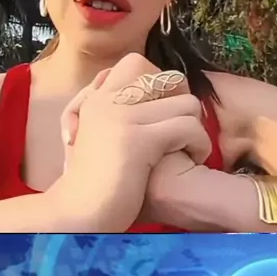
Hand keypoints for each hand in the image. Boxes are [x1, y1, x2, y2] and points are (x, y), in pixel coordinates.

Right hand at [59, 53, 210, 231]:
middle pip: (166, 77)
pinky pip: (188, 127)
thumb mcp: (88, 131)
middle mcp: (109, 99)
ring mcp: (123, 117)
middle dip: (183, 101)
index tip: (161, 111)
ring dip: (196, 127)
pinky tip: (191, 159)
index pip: (135, 63)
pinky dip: (199, 144)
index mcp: (97, 97)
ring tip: (188, 147)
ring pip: (187, 103)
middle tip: (180, 127)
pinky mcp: (139, 139)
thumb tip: (116, 81)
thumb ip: (101, 104)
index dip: (159, 82)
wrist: (77, 212)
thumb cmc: (89, 180)